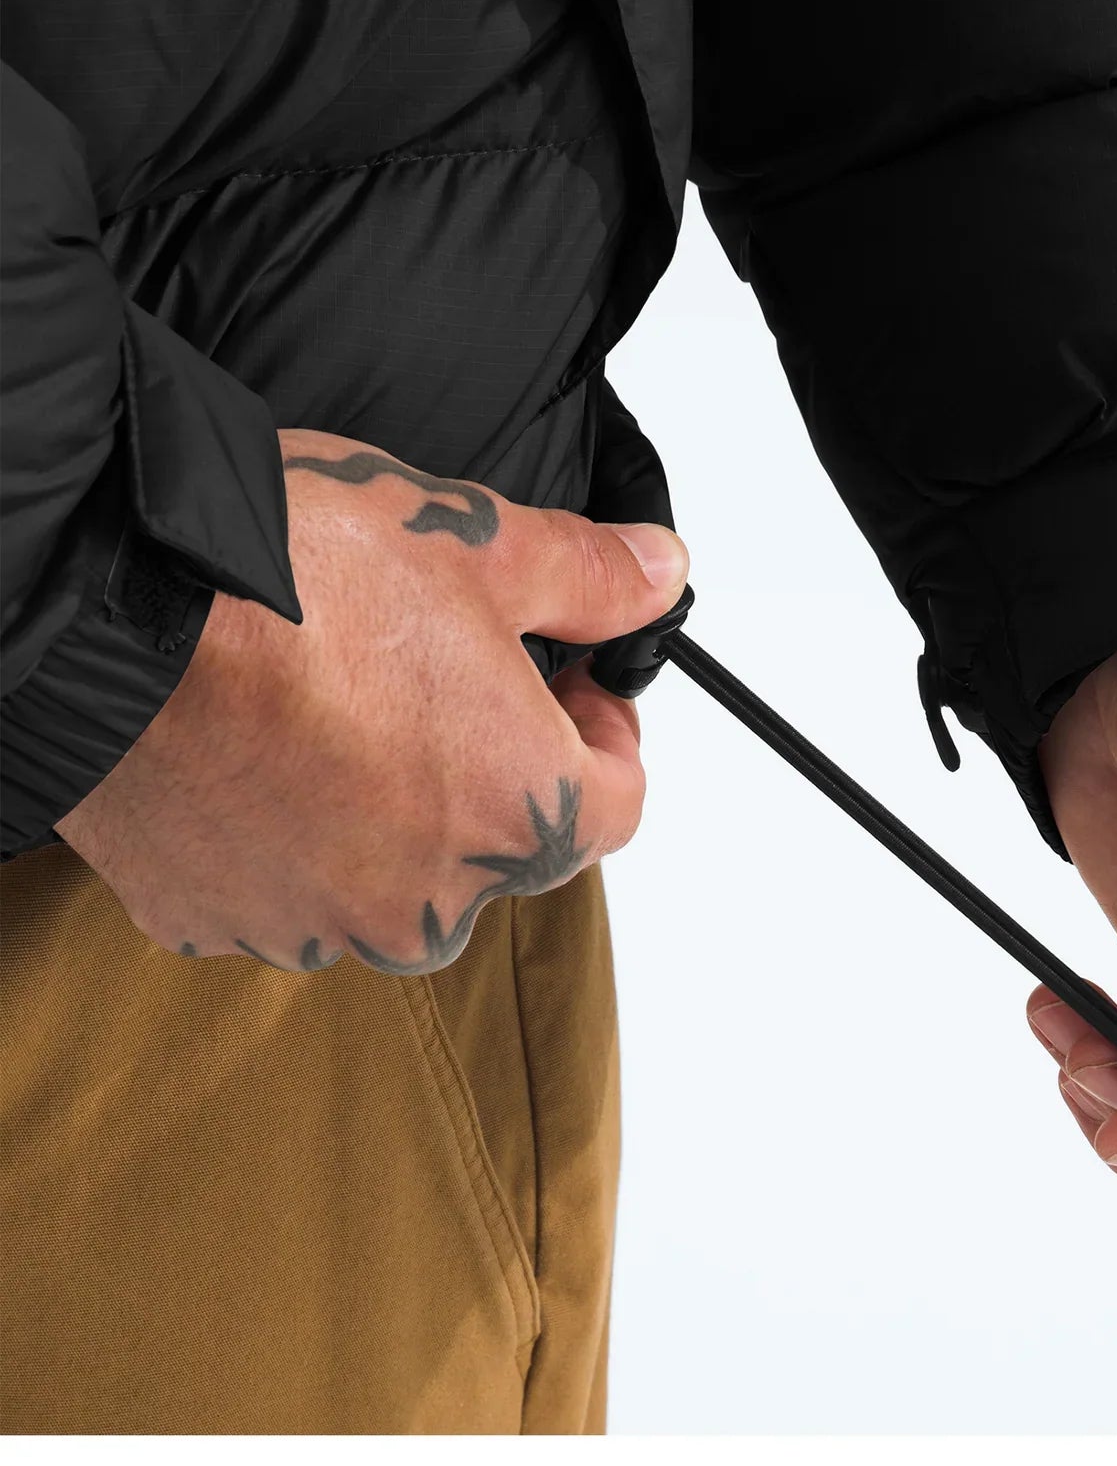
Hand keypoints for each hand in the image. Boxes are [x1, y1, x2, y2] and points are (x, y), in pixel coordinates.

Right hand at [58, 428, 688, 973]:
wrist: (109, 612)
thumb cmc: (296, 578)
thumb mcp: (480, 542)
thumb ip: (592, 576)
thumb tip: (658, 576)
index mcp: (518, 815)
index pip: (619, 802)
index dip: (603, 729)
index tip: (564, 680)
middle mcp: (427, 901)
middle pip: (505, 846)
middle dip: (492, 766)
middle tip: (442, 672)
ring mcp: (314, 924)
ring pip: (396, 876)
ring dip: (391, 808)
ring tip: (341, 702)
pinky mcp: (216, 921)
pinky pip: (289, 886)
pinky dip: (293, 833)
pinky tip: (263, 748)